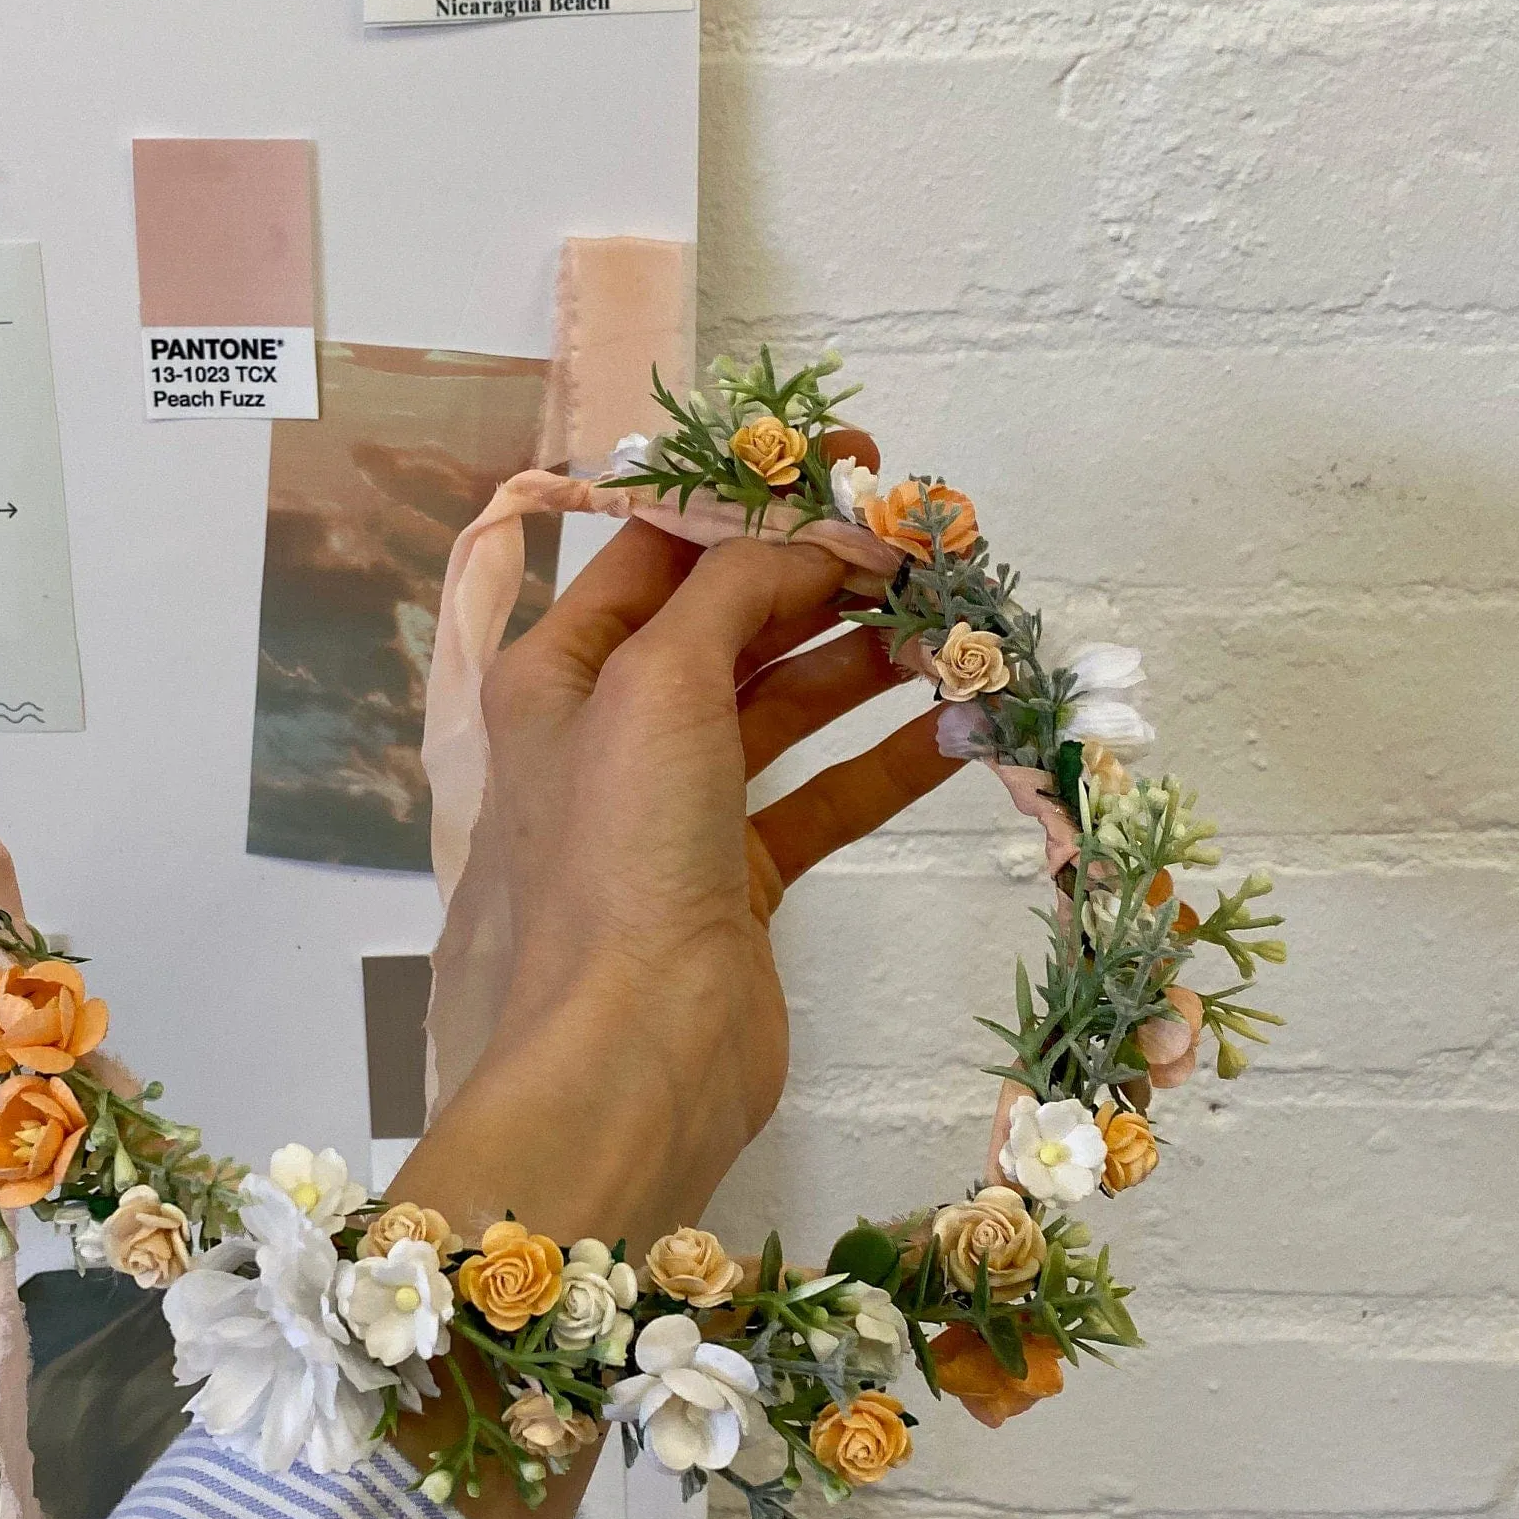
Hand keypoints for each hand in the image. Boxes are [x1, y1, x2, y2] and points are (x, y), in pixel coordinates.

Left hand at [392, 492, 961, 1260]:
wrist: (630, 1052)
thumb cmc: (618, 858)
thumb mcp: (657, 680)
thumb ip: (733, 588)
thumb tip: (805, 539)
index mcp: (558, 670)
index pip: (660, 549)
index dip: (754, 500)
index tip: (854, 465)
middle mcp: (608, 730)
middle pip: (729, 620)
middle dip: (824, 579)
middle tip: (925, 547)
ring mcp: (675, 808)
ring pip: (784, 703)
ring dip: (866, 663)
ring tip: (955, 627)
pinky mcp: (738, 879)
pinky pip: (823, 794)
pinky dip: (887, 759)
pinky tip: (960, 729)